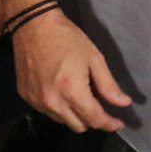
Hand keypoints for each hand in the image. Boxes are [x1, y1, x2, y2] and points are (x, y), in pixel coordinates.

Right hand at [11, 8, 130, 132]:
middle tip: (99, 104)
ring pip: (63, 121)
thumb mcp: (94, 58)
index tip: (119, 123)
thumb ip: (109, 85)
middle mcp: (53, 103)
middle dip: (93, 120)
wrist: (33, 25)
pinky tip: (61, 90)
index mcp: (73, 92)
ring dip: (75, 115)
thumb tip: (124, 103)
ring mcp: (37, 102)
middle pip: (79, 126)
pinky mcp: (26, 97)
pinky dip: (58, 107)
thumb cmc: (68, 38)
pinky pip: (48, 112)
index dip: (110, 124)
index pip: (95, 120)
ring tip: (79, 94)